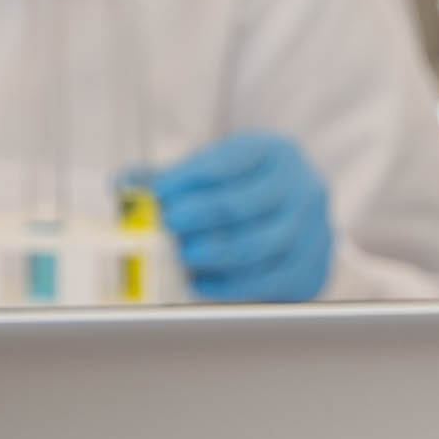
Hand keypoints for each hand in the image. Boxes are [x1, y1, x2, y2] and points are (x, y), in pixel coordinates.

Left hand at [142, 130, 334, 302]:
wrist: (293, 212)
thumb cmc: (245, 189)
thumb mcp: (216, 168)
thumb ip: (171, 176)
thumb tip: (124, 183)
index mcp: (276, 152)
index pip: (227, 162)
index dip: (188, 179)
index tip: (157, 193)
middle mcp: (303, 187)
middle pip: (244, 205)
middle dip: (201, 217)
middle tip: (169, 226)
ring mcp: (314, 228)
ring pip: (260, 247)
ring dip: (215, 254)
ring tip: (184, 257)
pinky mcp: (314, 266)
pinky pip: (271, 282)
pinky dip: (231, 286)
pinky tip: (201, 283)